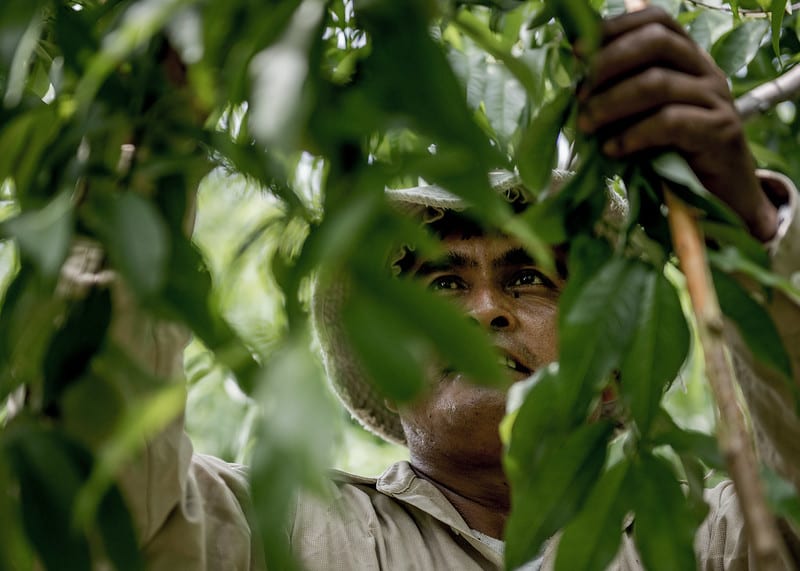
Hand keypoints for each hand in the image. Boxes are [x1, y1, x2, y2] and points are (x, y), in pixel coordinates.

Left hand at [576, 7, 777, 240]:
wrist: (720, 198)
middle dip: (608, 63)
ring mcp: (716, 100)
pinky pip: (670, 122)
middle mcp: (706, 71)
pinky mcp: (720, 132)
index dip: (615, 28)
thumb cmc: (674, 156)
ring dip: (611, 103)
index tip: (577, 51)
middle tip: (580, 94)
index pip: (657, 20)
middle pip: (656, 42)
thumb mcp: (643, 119)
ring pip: (658, 83)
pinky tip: (613, 150)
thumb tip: (577, 83)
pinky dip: (634, 134)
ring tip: (585, 125)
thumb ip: (621, 96)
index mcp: (688, 59)